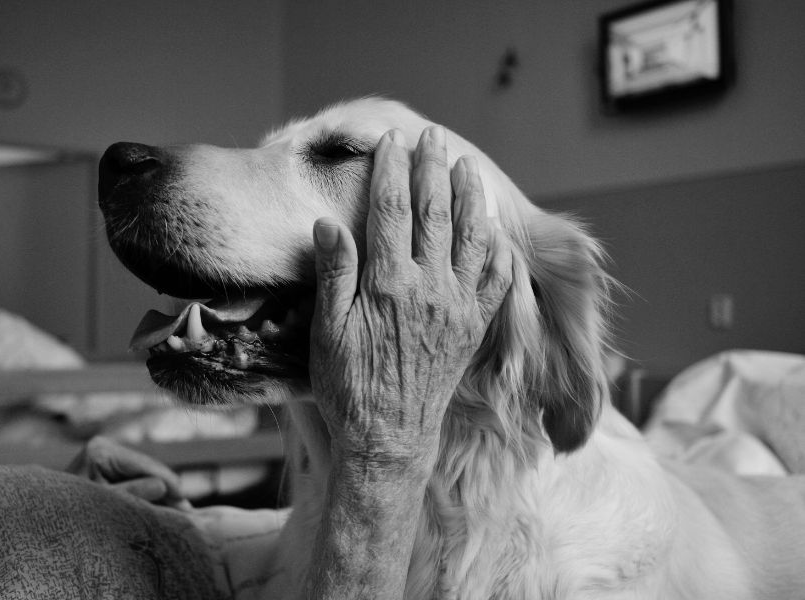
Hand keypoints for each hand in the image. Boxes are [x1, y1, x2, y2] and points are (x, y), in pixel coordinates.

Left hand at [67, 436, 191, 510]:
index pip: (144, 464)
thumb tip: (162, 486)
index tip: (184, 500)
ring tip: (179, 512)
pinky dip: (149, 493)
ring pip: (144, 474)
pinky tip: (163, 506)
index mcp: (100, 450)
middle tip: (187, 511)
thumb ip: (131, 494)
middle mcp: (104, 447)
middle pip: (147, 467)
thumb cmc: (66, 513)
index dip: (168, 482)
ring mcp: (105, 455)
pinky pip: (135, 479)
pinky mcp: (106, 467)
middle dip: (167, 489)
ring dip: (160, 493)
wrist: (41, 519)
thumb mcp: (102, 505)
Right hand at [310, 125, 512, 475]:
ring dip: (469, 198)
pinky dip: (496, 250)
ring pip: (470, 239)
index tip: (392, 141)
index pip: (392, 212)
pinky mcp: (473, 328)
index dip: (392, 171)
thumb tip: (327, 223)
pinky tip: (495, 230)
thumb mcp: (326, 332)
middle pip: (434, 214)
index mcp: (389, 285)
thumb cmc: (349, 387)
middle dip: (432, 169)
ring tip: (467, 166)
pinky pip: (493, 281)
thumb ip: (333, 274)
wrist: (388, 439)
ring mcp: (458, 308)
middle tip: (432, 137)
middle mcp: (430, 290)